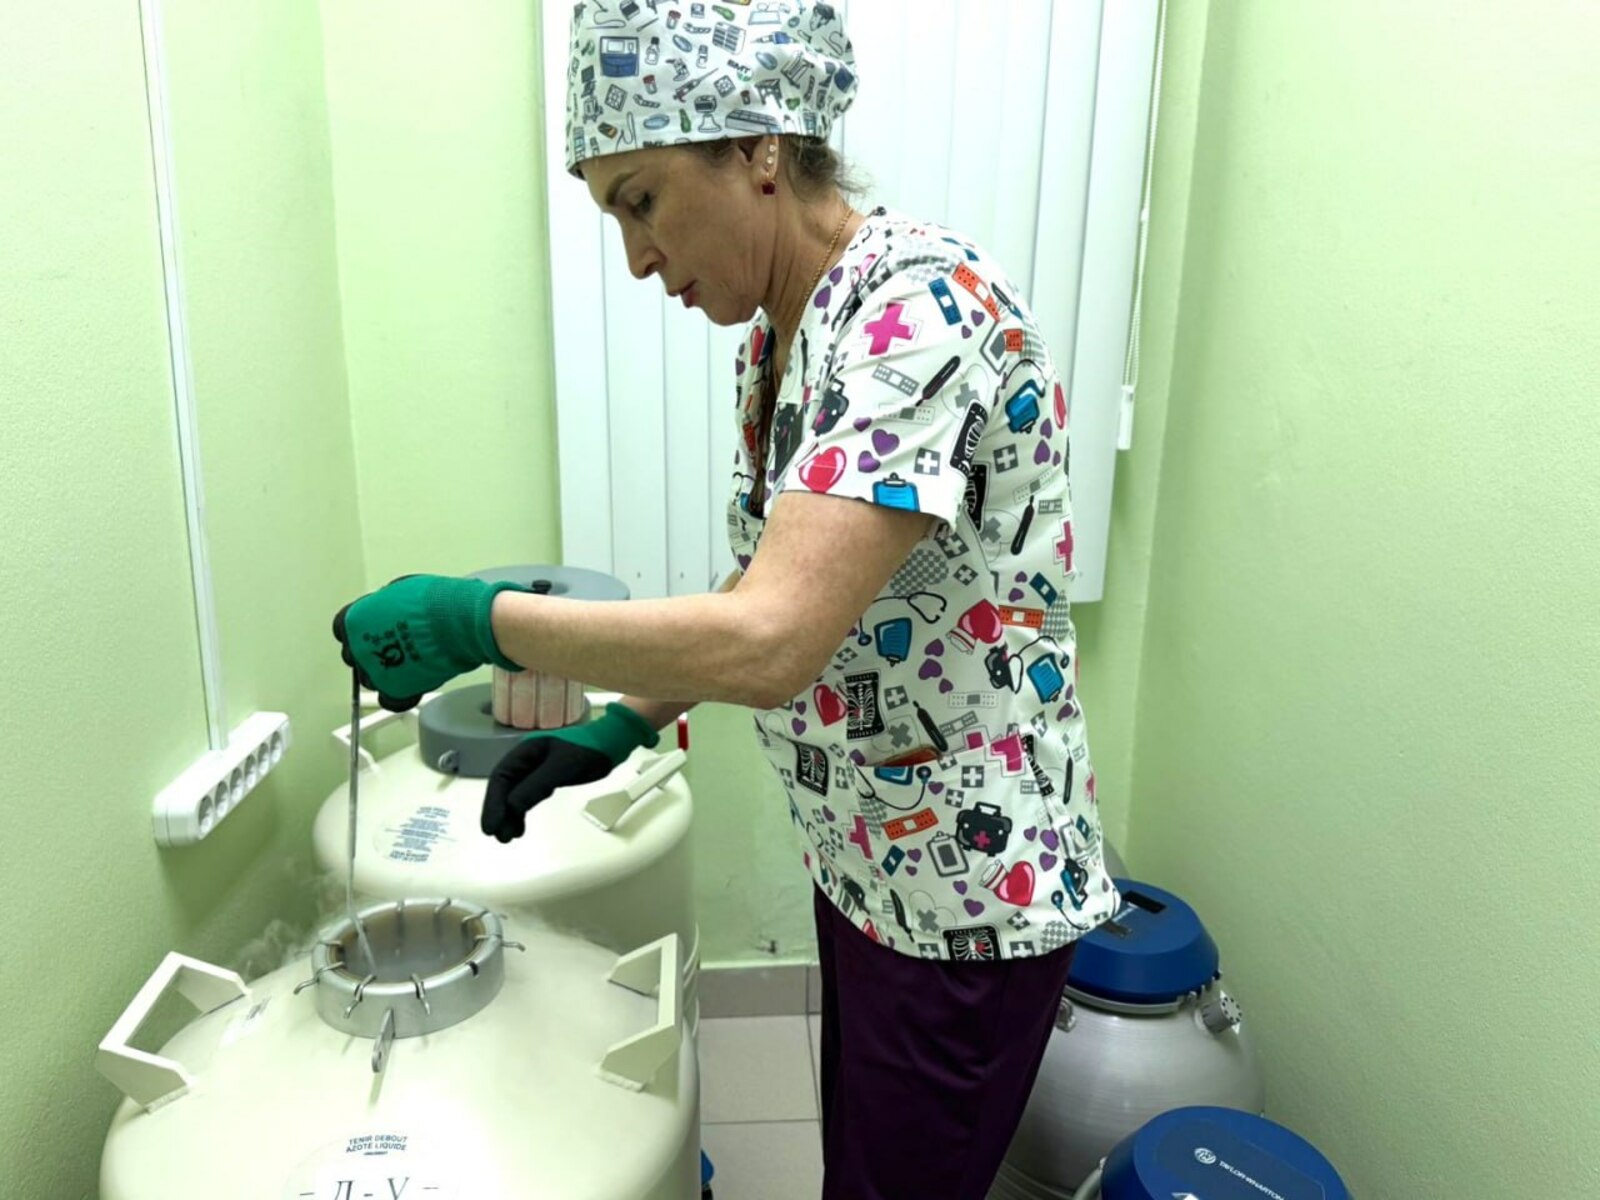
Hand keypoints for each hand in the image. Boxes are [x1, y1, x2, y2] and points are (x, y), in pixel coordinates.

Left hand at [332, 575, 526, 711]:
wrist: (455, 622)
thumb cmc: (433, 601)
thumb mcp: (400, 590)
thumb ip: (385, 607)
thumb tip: (388, 611)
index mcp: (353, 620)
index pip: (343, 630)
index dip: (362, 631)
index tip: (375, 631)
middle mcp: (358, 648)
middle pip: (356, 656)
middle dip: (373, 653)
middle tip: (395, 647)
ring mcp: (375, 672)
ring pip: (371, 679)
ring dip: (386, 673)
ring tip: (408, 664)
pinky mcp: (395, 691)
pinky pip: (390, 700)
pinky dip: (399, 695)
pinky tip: (410, 685)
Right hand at [481, 702, 660, 841]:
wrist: (611, 743)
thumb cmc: (588, 751)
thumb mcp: (562, 768)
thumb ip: (536, 786)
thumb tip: (512, 807)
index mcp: (525, 751)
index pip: (501, 777)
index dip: (493, 803)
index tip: (491, 826)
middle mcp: (526, 759)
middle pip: (504, 787)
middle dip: (498, 812)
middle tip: (497, 836)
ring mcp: (534, 769)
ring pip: (514, 794)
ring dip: (509, 815)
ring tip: (507, 837)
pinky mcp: (545, 778)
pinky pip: (526, 796)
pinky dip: (521, 812)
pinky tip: (519, 828)